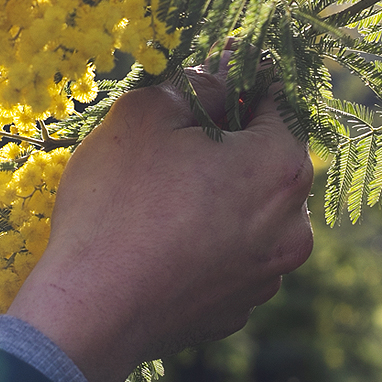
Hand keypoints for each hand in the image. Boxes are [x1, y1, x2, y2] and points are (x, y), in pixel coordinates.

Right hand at [6, 61, 313, 381]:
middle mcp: (292, 227)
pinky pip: (227, 258)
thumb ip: (194, 84)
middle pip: (265, 161)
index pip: (275, 102)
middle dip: (228, 142)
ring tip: (159, 193)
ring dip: (217, 195)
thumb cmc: (118, 204)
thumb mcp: (146, 114)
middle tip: (174, 134)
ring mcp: (266, 276)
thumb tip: (218, 80)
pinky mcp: (235, 310)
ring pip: (249, 213)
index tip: (212, 70)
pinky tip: (158, 238)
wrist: (89, 310)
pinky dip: (204, 241)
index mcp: (281, 168)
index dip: (240, 79)